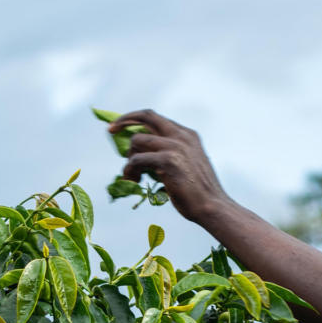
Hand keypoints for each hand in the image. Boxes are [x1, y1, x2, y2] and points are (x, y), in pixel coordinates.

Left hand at [107, 110, 230, 224]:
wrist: (211, 206)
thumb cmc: (196, 191)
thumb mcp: (185, 164)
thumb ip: (167, 153)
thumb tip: (138, 152)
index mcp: (187, 134)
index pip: (155, 117)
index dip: (133, 118)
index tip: (117, 125)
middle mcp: (181, 136)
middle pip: (146, 116)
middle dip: (123, 120)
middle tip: (110, 131)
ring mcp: (175, 146)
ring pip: (137, 140)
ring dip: (128, 159)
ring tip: (132, 176)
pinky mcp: (168, 161)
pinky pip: (137, 160)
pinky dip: (130, 170)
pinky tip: (134, 181)